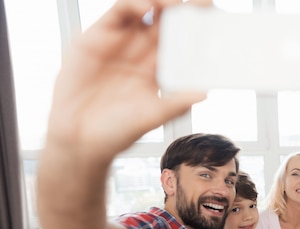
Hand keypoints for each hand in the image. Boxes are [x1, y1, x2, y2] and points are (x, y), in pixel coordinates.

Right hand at [46, 0, 208, 157]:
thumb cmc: (115, 131)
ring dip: (162, 2)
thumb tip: (204, 93)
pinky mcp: (96, 37)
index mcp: (156, 70)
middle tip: (205, 2)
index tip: (215, 22)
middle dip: (185, 9)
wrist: (80, 139)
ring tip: (179, 3)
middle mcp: (139, 53)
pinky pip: (119, 13)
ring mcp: (118, 43)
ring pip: (143, 11)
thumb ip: (176, 103)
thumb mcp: (152, 116)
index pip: (181, 43)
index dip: (196, 31)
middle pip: (166, 22)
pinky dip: (135, 5)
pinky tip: (151, 7)